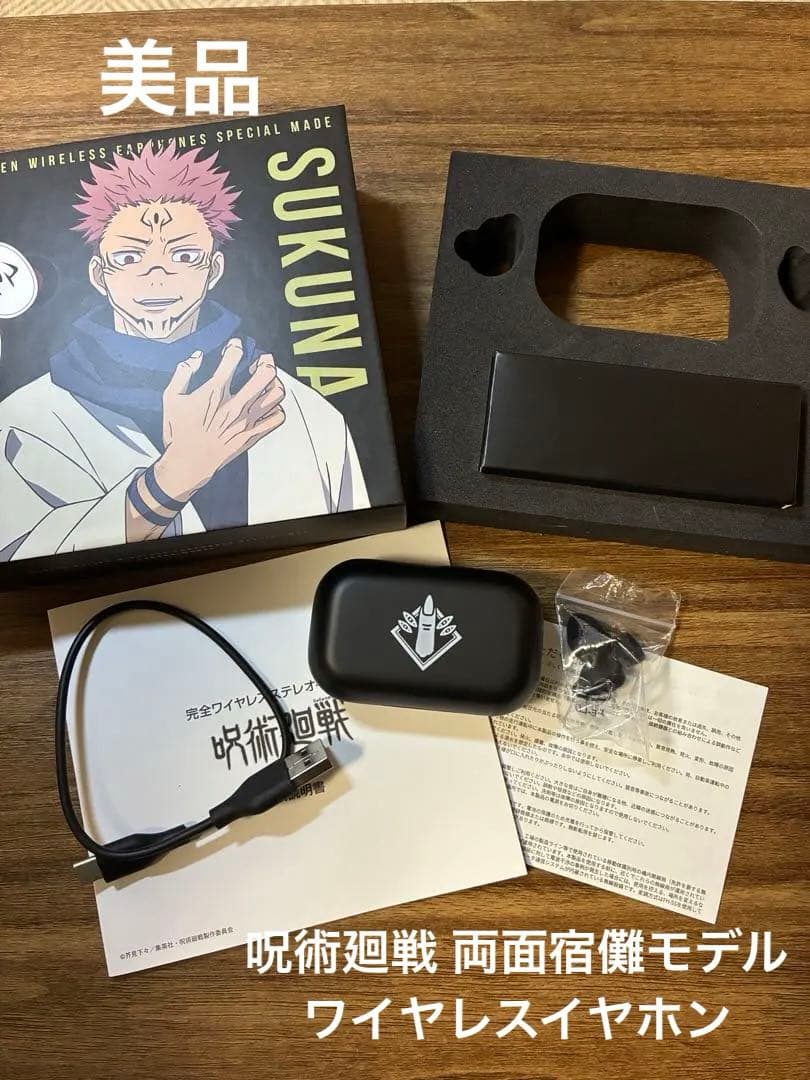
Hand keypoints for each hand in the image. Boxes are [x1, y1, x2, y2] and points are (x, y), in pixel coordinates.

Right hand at [154, 338, 285, 501]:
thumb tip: (197, 356)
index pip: (234, 357)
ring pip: (277, 393)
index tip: (235, 347)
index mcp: (215, 392)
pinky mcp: (254, 434)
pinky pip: (278, 417)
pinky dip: (276, 408)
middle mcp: (235, 405)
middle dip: (265, 360)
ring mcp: (247, 420)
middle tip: (260, 360)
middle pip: (265, 373)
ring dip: (274, 383)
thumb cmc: (178, 432)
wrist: (188, 464)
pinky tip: (266, 406)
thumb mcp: (171, 398)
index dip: (236, 346)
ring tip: (266, 382)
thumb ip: (183, 373)